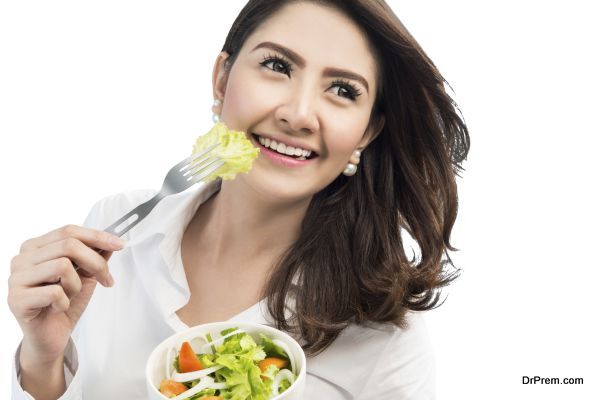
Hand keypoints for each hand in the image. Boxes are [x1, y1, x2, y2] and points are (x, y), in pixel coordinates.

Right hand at [7, 224, 125, 363]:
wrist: (50, 337)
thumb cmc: (64, 303)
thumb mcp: (85, 275)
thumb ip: (95, 255)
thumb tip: (112, 240)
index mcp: (36, 247)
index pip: (69, 231)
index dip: (97, 236)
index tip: (119, 244)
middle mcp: (22, 259)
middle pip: (69, 245)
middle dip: (95, 263)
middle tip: (106, 279)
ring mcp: (16, 278)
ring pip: (62, 266)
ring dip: (76, 285)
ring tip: (70, 296)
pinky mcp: (16, 299)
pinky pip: (54, 292)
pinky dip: (65, 302)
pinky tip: (57, 308)